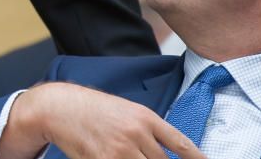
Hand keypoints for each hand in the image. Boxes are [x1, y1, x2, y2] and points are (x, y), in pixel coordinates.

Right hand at [0, 82, 205, 158]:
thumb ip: (150, 130)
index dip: (197, 158)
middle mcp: (136, 134)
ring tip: (136, 158)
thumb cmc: (96, 109)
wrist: (63, 107)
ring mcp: (120, 151)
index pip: (180, 144)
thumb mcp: (128, 111)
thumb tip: (171, 150)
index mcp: (145, 118)